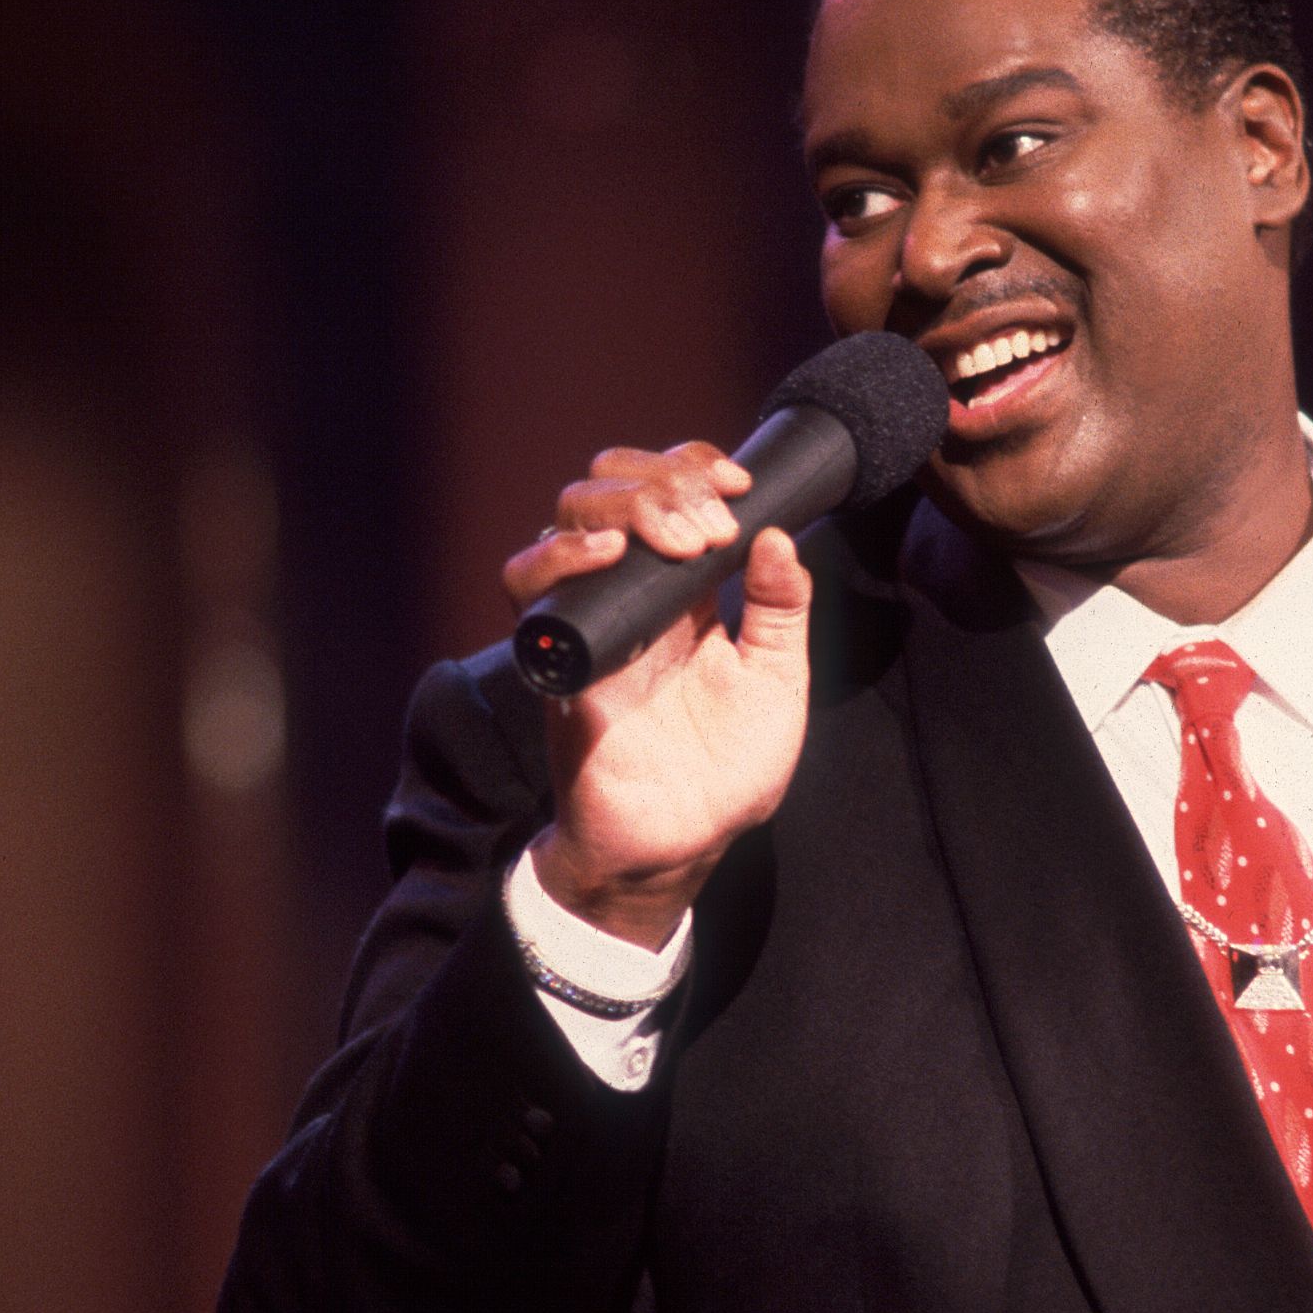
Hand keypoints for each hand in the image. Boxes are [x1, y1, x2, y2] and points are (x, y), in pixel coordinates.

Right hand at [500, 443, 814, 947]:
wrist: (680, 846)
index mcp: (684, 592)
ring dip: (625, 506)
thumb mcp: (779, 684)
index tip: (739, 484)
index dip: (694, 467)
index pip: (667, 490)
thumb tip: (779, 536)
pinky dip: (563, 557)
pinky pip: (529, 589)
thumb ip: (783, 612)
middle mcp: (631, 596)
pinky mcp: (558, 659)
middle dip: (665, 481)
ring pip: (567, 518)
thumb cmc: (727, 773)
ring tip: (680, 541)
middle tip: (713, 524)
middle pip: (611, 486)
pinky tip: (613, 555)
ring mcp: (590, 622)